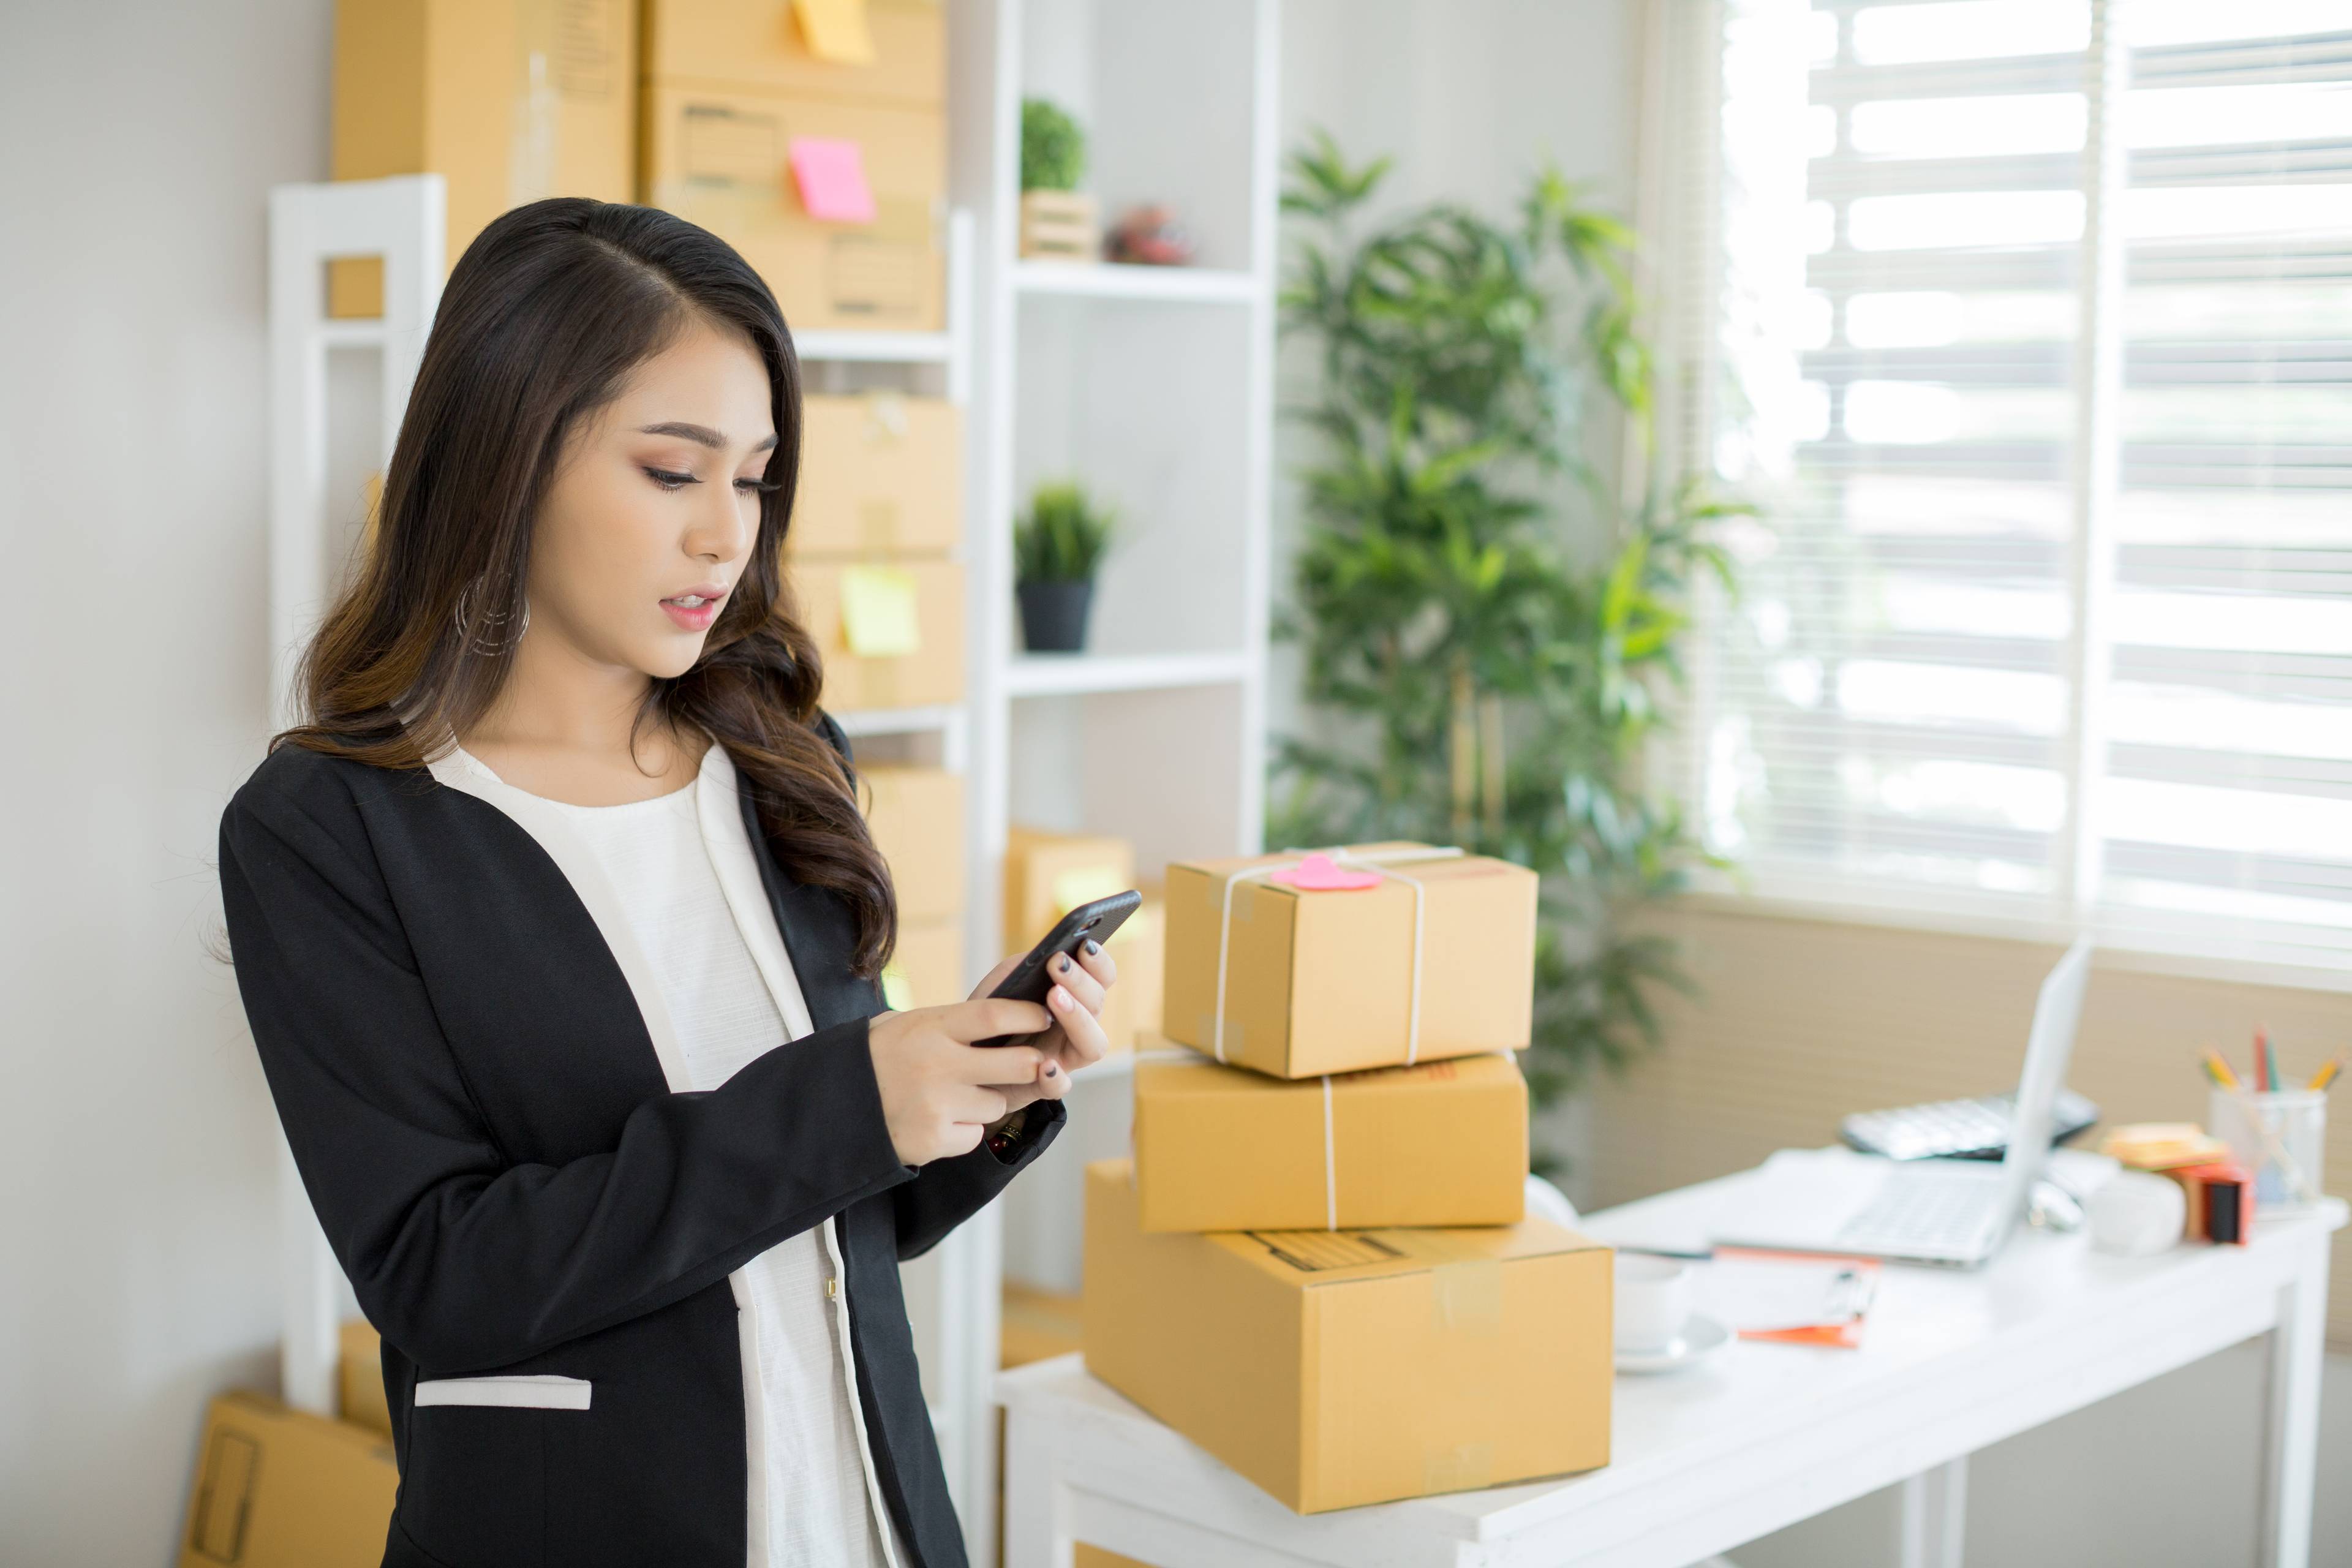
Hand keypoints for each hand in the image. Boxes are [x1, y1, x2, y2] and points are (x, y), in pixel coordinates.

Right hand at [866, 999, 1050, 1165]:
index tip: (1044, 1017)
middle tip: (1035, 1063)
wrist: (827, 1107)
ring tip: (955, 1097)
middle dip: (1033, 1064)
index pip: (996, 1015)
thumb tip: (998, 1017)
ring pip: (997, 1103)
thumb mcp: (900, 1024)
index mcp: (930, 1027)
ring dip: (987, 1102)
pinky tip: (938, 1121)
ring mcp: (937, 1104)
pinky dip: (963, 1130)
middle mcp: (938, 1064)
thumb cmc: (870, 1059)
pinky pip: (973, 1134)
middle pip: (1017, 1063)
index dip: (1028, 1015)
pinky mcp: (934, 1139)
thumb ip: (945, 1022)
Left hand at [968, 941, 1118, 1115]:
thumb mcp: (1002, 983)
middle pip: (1098, 1004)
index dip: (1099, 963)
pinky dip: (1056, 1077)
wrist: (964, 1058)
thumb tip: (1045, 955)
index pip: (1101, 977)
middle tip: (1057, 965)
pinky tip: (1044, 1066)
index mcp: (1073, 997)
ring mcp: (1064, 1057)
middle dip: (1081, 982)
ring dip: (1078, 1019)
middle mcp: (1076, 1026)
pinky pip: (1061, 1086)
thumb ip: (1023, 968)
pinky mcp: (1044, 1085)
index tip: (1085, 945)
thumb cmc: (988, 1016)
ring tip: (1055, 998)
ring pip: (1094, 1045)